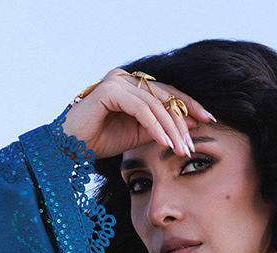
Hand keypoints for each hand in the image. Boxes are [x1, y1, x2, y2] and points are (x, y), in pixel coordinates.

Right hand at [60, 68, 215, 160]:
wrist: (69, 146)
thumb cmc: (99, 140)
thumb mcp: (136, 135)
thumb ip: (159, 127)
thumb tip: (189, 125)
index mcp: (133, 86)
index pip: (167, 93)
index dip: (189, 106)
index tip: (208, 121)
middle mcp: (126, 79)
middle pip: (164, 96)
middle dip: (183, 121)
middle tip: (194, 144)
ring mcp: (117, 81)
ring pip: (155, 104)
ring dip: (171, 128)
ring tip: (181, 149)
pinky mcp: (110, 91)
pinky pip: (140, 109)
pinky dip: (155, 126)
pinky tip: (164, 141)